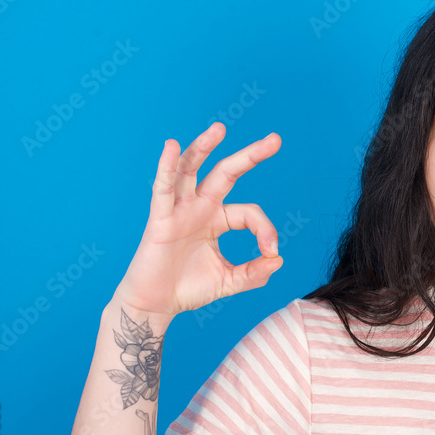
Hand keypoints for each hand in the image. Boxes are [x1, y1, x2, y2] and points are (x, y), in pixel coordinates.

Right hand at [113, 123, 283, 317]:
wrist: (156, 305)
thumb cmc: (188, 289)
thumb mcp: (229, 281)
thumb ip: (255, 273)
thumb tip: (278, 260)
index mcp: (217, 220)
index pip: (249, 213)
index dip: (266, 230)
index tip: (271, 252)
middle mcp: (200, 208)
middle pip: (226, 173)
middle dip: (251, 156)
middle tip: (276, 140)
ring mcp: (179, 211)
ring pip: (192, 170)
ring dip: (204, 147)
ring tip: (220, 128)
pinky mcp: (159, 219)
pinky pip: (162, 189)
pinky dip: (166, 167)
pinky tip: (172, 146)